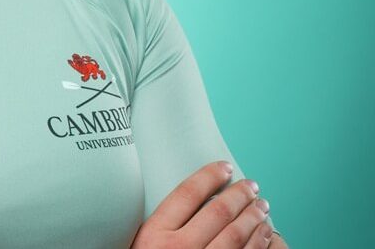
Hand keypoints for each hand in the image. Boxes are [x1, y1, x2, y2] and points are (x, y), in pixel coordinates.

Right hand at [130, 161, 273, 248]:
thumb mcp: (143, 246)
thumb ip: (161, 227)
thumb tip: (189, 200)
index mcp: (154, 235)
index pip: (187, 193)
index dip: (209, 176)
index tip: (223, 167)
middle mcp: (178, 248)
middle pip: (217, 211)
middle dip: (239, 194)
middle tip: (250, 185)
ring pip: (237, 234)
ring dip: (254, 216)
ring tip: (261, 206)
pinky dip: (259, 242)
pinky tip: (264, 232)